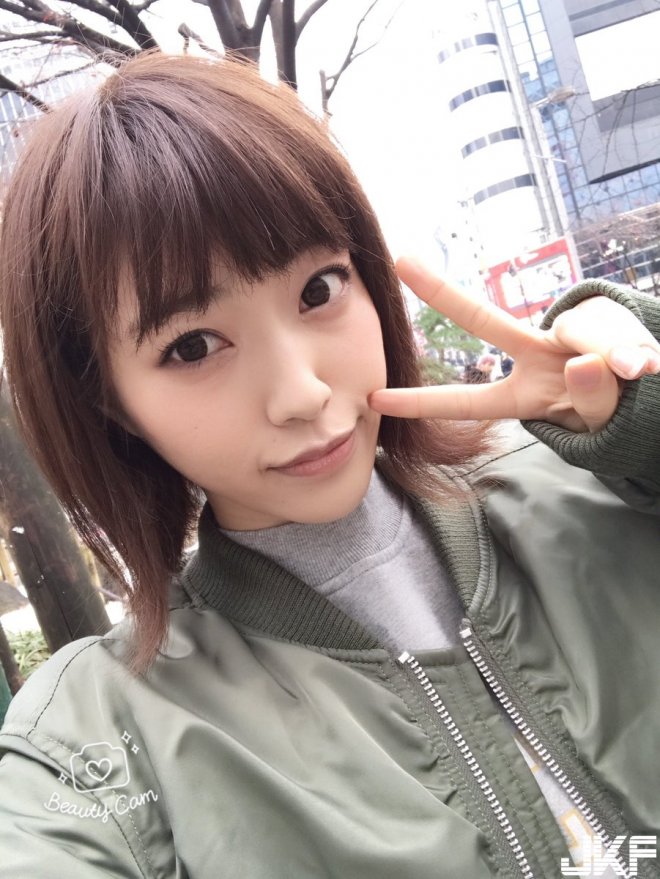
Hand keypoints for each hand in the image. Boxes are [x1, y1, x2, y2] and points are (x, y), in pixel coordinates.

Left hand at [369, 257, 659, 432]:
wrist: (654, 392)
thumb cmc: (614, 411)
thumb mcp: (597, 421)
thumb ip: (592, 399)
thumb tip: (584, 361)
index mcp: (523, 394)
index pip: (469, 400)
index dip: (425, 402)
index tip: (376, 399)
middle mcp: (537, 354)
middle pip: (488, 320)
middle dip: (442, 294)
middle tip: (401, 260)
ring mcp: (568, 335)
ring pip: (583, 329)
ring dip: (613, 351)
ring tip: (636, 372)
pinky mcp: (605, 319)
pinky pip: (622, 331)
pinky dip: (638, 351)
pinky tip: (648, 364)